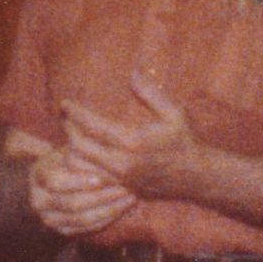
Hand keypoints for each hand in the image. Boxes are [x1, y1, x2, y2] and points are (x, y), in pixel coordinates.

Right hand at [28, 145, 139, 237]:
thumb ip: (81, 149)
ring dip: (110, 208)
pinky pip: (88, 229)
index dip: (79, 181)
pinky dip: (108, 218)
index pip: (55, 181)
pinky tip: (124, 206)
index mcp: (38, 176)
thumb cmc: (67, 159)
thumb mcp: (68, 149)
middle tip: (126, 186)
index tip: (102, 177)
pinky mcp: (63, 231)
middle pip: (72, 204)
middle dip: (102, 196)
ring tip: (130, 196)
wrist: (53, 182)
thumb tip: (100, 141)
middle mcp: (39, 201)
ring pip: (82, 219)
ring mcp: (50, 219)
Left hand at [63, 74, 210, 199]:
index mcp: (133, 142)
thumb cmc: (186, 141)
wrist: (197, 177)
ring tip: (70, 134)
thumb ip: (151, 93)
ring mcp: (120, 180)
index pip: (92, 126)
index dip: (74, 113)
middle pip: (79, 147)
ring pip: (80, 167)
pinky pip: (90, 180)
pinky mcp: (121, 189)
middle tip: (64, 117)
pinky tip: (80, 155)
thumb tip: (133, 72)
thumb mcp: (175, 113)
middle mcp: (122, 164)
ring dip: (71, 150)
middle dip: (68, 130)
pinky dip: (81, 167)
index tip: (65, 103)